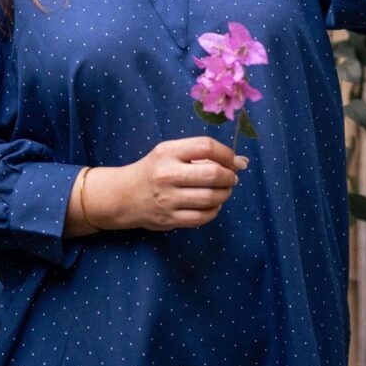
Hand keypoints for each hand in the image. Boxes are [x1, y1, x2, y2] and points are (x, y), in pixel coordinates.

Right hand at [122, 136, 246, 230]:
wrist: (124, 195)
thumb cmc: (154, 170)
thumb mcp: (170, 153)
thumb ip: (202, 154)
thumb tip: (242, 162)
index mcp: (168, 152)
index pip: (206, 147)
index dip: (226, 153)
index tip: (233, 160)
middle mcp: (167, 174)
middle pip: (212, 174)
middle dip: (229, 176)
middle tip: (231, 177)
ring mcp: (168, 199)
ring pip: (210, 198)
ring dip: (225, 194)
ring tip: (224, 190)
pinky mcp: (169, 219)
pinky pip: (202, 217)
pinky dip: (214, 210)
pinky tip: (213, 204)